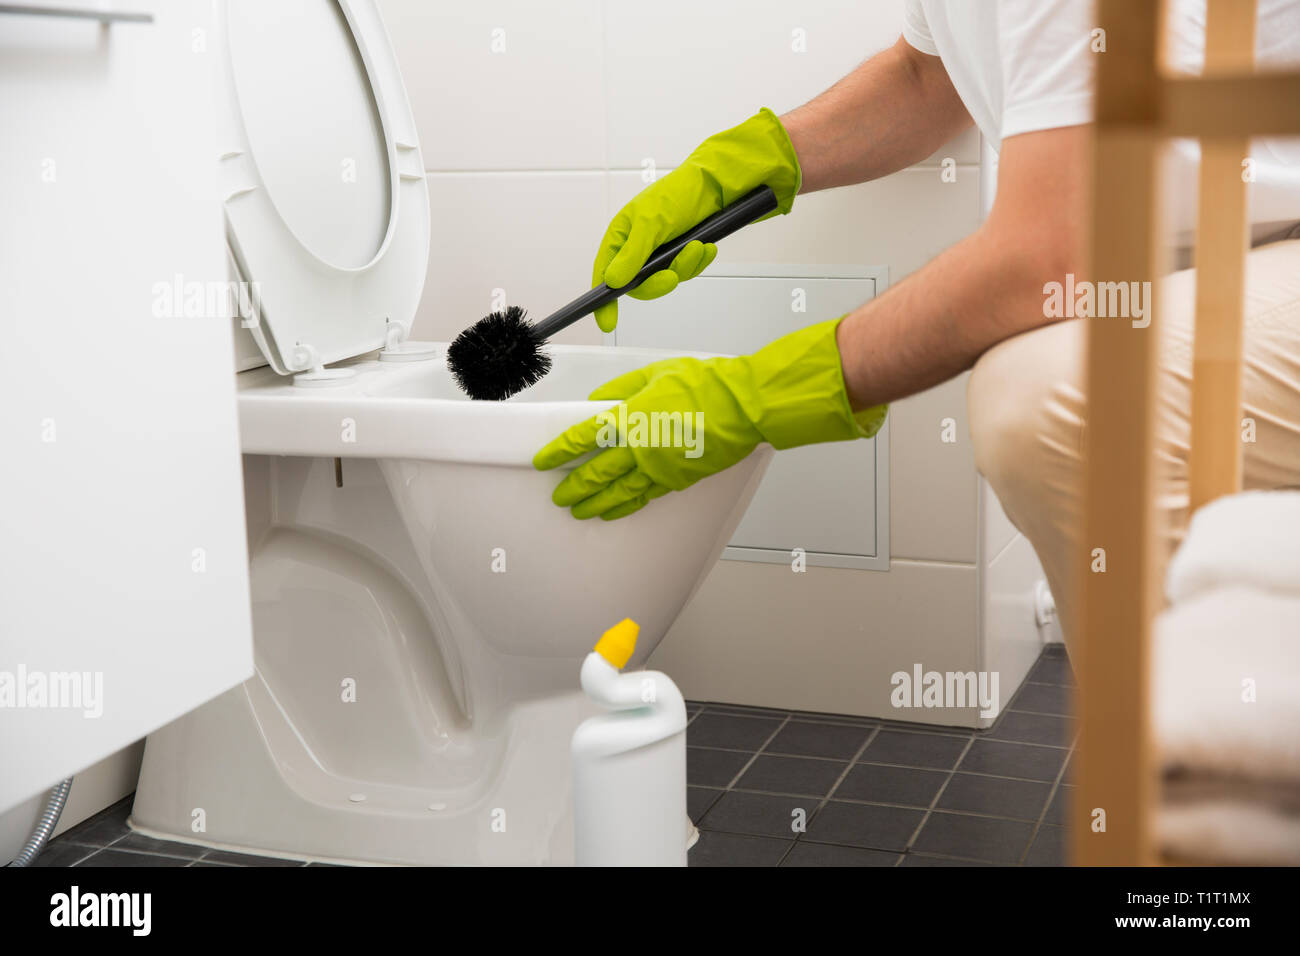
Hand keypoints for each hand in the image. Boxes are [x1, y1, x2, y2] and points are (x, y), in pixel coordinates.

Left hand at [534, 318, 887, 519]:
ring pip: (618, 493)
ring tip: (580, 511)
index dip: (559, 450)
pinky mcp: (678, 480)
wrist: (745, 407)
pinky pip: (645, 497)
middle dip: (574, 487)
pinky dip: (626, 506)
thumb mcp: (656, 373)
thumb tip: (599, 399)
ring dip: (595, 504)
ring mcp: (659, 468)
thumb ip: (622, 388)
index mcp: (631, 417)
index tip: (544, 460)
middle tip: (560, 496)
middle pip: (596, 473)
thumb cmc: (707, 385)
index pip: (583, 437)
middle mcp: (640, 447)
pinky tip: (615, 511)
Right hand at [591, 108, 801, 332]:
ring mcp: (661, 252)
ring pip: (667, 279)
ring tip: (698, 246)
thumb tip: (612, 281)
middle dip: (658, 283)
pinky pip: (686, 272)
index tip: (607, 323)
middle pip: (639, 284)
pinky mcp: (682, 254)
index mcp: (621, 236)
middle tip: (673, 277)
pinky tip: (707, 247)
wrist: (717, 184)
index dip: (603, 299)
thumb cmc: (678, 193)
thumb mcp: (651, 222)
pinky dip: (697, 263)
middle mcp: (637, 247)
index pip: (604, 273)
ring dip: (684, 267)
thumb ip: (632, 254)